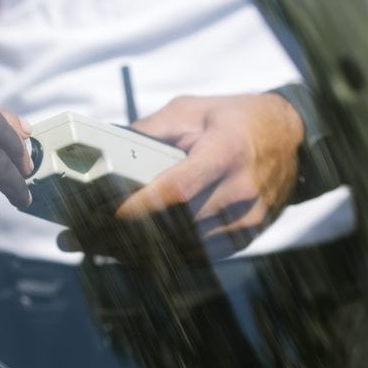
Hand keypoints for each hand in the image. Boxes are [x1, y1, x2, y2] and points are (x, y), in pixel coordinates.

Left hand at [61, 94, 303, 261]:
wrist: (292, 139)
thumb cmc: (237, 119)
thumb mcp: (193, 110)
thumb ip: (150, 130)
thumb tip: (104, 148)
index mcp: (226, 154)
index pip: (177, 191)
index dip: (136, 209)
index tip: (97, 215)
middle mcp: (240, 192)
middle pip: (172, 227)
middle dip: (118, 235)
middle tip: (75, 236)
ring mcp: (246, 221)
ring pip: (180, 249)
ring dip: (132, 252)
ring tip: (90, 245)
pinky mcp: (245, 238)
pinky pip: (195, 257)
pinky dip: (158, 258)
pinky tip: (126, 252)